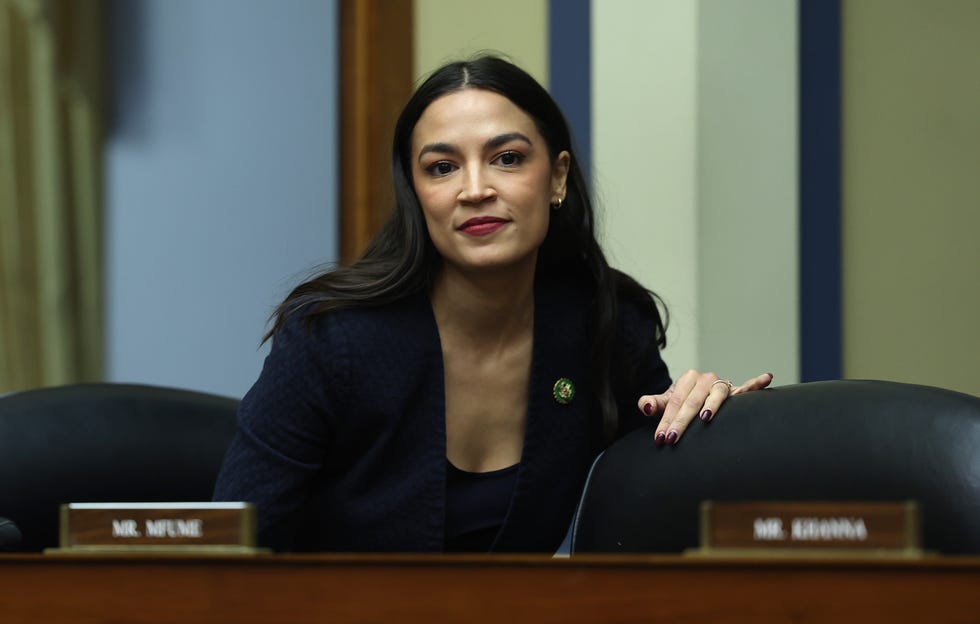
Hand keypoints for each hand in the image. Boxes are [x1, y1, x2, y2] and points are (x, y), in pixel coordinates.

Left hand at [636, 370, 772, 446]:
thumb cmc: (680, 404)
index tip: (661, 439)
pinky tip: (766, 378)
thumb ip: (652, 404)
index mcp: (687, 379)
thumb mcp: (664, 404)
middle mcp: (705, 379)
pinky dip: (756, 383)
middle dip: (681, 422)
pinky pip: (748, 388)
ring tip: (706, 417)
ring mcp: (722, 385)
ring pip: (717, 395)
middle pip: (693, 401)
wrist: (696, 397)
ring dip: (713, 404)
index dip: (666, 420)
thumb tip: (644, 407)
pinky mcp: (737, 392)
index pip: (675, 402)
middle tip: (672, 439)